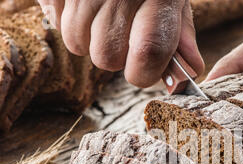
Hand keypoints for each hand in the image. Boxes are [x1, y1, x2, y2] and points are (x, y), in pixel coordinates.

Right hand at [38, 0, 204, 86]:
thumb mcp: (175, 0)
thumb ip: (182, 38)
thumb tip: (185, 75)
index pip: (147, 55)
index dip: (143, 73)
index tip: (143, 69)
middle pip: (106, 57)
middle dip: (114, 54)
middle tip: (122, 31)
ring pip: (77, 43)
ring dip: (89, 39)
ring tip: (102, 14)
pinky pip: (55, 21)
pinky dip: (67, 20)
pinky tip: (84, 5)